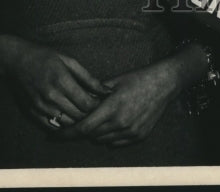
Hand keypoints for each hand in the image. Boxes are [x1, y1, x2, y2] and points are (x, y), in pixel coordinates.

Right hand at [3, 38, 109, 131]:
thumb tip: (106, 90)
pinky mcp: (33, 113)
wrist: (17, 61)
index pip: (86, 103)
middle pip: (78, 115)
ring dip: (77, 121)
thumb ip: (88, 78)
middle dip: (90, 115)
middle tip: (96, 111)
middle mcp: (52, 97)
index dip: (97, 106)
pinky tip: (69, 118)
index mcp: (63, 81)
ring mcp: (41, 107)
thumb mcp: (69, 61)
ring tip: (84, 115)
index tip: (102, 103)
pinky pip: (52, 126)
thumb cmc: (46, 57)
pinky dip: (63, 125)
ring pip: (67, 123)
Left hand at [56, 59, 179, 146]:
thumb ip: (95, 94)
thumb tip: (78, 102)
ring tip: (97, 119)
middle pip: (92, 135)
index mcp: (112, 107)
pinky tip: (112, 123)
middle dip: (82, 130)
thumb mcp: (115, 81)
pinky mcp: (138, 136)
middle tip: (77, 121)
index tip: (55, 136)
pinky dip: (109, 136)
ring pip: (103, 140)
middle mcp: (121, 123)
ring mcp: (130, 132)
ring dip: (96, 133)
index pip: (84, 128)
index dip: (67, 134)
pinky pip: (116, 142)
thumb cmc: (138, 78)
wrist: (164, 83)